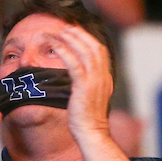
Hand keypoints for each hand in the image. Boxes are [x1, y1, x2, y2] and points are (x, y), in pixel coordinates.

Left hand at [49, 26, 112, 141]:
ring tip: (59, 32)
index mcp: (105, 78)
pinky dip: (65, 52)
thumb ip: (87, 84)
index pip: (100, 51)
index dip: (88, 38)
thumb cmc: (86, 118)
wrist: (91, 133)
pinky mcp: (84, 87)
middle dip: (79, 34)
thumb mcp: (90, 97)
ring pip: (85, 51)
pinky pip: (74, 64)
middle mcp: (102, 76)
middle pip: (94, 46)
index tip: (75, 31)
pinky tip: (56, 46)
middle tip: (65, 27)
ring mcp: (95, 81)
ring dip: (71, 39)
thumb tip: (77, 76)